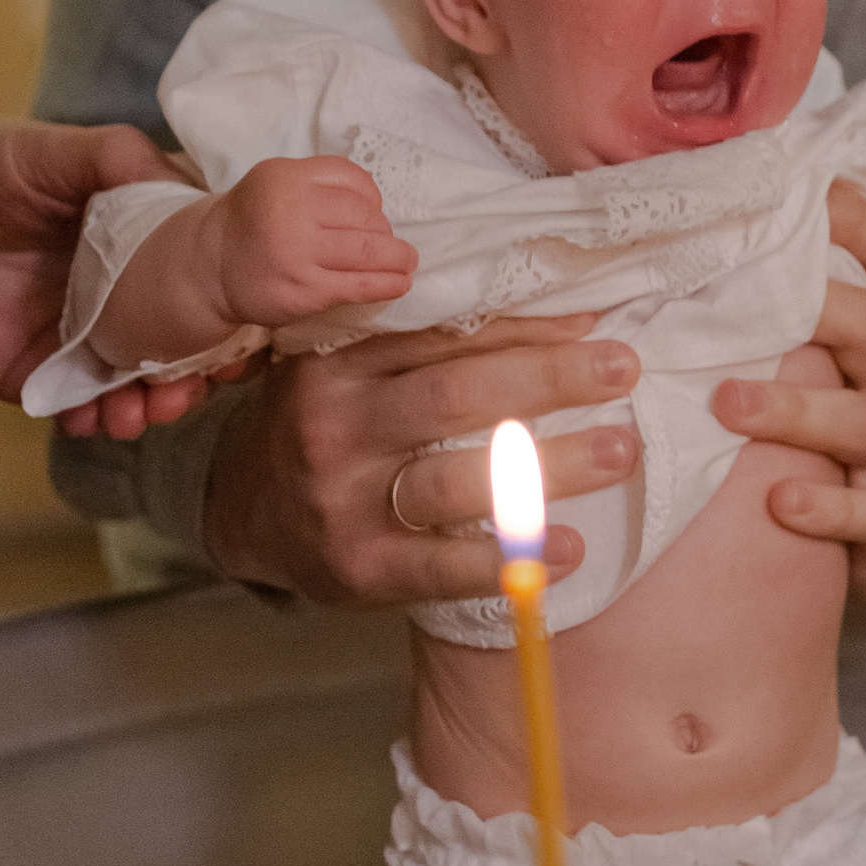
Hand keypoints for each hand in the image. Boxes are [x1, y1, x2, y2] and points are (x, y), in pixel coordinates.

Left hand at [0, 110, 211, 426]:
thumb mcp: (63, 150)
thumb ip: (124, 160)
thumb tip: (194, 188)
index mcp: (147, 242)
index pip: (205, 282)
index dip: (228, 310)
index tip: (242, 331)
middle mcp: (127, 295)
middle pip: (180, 345)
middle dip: (193, 374)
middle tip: (189, 386)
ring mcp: (86, 337)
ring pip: (135, 385)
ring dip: (149, 405)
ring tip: (141, 408)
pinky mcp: (39, 371)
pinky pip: (76, 407)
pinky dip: (92, 419)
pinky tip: (93, 416)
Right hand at [202, 315, 639, 606]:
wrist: (242, 511)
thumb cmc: (322, 422)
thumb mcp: (341, 361)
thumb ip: (409, 335)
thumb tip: (534, 295)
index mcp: (337, 360)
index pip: (442, 333)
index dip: (523, 323)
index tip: (594, 314)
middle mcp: (334, 425)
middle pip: (456, 395)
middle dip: (549, 378)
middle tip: (624, 367)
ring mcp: (342, 501)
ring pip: (457, 478)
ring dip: (549, 465)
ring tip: (619, 451)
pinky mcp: (357, 569)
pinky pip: (441, 566)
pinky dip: (509, 557)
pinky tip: (569, 548)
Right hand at [206, 158, 416, 328]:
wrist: (210, 267)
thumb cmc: (253, 222)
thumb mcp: (275, 181)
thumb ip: (319, 182)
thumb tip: (376, 205)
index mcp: (286, 178)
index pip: (350, 179)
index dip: (372, 199)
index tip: (375, 215)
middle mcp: (291, 212)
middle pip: (364, 216)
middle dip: (385, 232)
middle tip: (392, 245)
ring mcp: (298, 254)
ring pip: (368, 250)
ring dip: (396, 258)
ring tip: (406, 262)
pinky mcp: (304, 291)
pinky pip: (359, 285)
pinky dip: (387, 284)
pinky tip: (399, 284)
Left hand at [712, 180, 865, 606]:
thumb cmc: (835, 419)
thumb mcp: (826, 353)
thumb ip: (781, 299)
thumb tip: (691, 224)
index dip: (854, 213)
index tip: (801, 186)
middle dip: (811, 307)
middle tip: (732, 303)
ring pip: (857, 420)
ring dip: (791, 410)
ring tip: (726, 403)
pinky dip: (826, 508)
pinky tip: (781, 502)